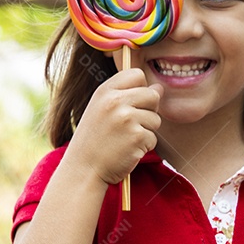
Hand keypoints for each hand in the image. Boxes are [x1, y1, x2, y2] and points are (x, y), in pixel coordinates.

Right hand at [67, 68, 162, 186]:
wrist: (84, 169)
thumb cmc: (94, 140)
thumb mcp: (102, 111)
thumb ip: (128, 96)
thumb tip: (159, 88)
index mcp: (105, 91)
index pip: (137, 74)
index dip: (140, 88)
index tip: (131, 103)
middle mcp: (115, 101)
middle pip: (152, 95)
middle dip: (148, 111)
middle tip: (131, 125)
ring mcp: (127, 119)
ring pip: (156, 118)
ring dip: (146, 131)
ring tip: (126, 139)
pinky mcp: (137, 137)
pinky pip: (153, 138)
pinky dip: (144, 147)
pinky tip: (127, 150)